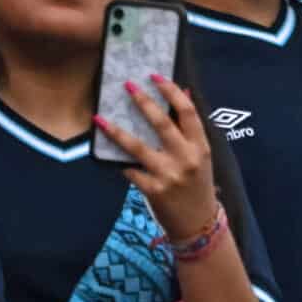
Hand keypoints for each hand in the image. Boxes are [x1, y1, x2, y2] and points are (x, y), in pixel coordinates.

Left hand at [95, 74, 219, 240]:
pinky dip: (119, 161)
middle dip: (143, 101)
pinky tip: (106, 153)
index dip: (171, 91)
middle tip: (127, 85)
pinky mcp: (153, 189)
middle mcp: (186, 158)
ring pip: (137, 146)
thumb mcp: (201, 157)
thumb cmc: (198, 186)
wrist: (198, 224)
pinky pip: (129, 170)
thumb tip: (184, 93)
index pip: (187, 112)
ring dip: (116, 130)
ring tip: (100, 118)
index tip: (156, 76)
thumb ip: (190, 130)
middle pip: (162, 123)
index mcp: (200, 147)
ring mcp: (169, 174)